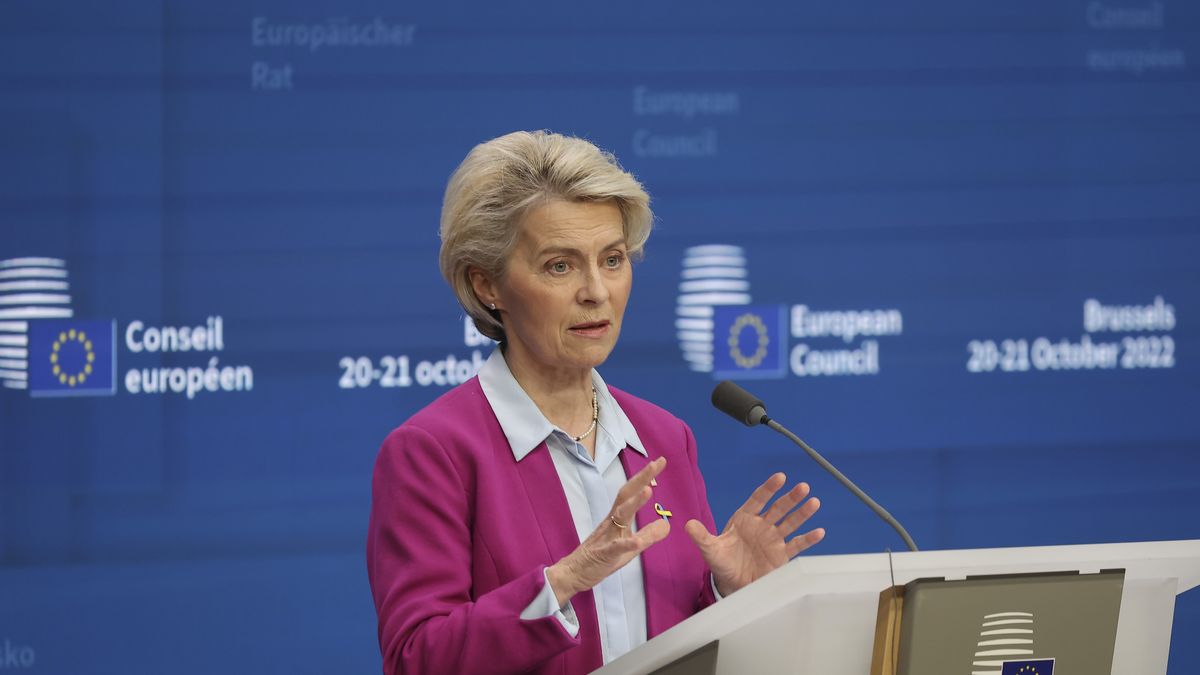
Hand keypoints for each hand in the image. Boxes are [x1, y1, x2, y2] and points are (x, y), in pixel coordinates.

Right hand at [546, 457, 669, 606]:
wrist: (574, 573)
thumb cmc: (601, 557)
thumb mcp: (630, 547)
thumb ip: (647, 535)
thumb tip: (667, 525)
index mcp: (617, 518)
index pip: (632, 492)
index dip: (645, 477)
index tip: (660, 461)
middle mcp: (611, 522)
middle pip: (626, 495)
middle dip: (641, 479)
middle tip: (657, 463)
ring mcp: (607, 536)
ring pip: (620, 516)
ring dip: (634, 503)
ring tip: (649, 491)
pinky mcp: (604, 554)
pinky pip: (615, 547)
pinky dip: (626, 543)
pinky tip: (637, 540)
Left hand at [685, 473, 823, 596]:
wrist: (732, 584)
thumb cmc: (722, 562)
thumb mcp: (710, 550)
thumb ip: (701, 537)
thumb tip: (686, 525)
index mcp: (745, 518)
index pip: (758, 499)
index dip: (769, 488)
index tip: (780, 477)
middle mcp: (762, 525)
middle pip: (778, 508)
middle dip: (790, 498)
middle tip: (803, 487)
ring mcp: (773, 539)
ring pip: (790, 523)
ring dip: (802, 513)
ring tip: (814, 502)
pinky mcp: (781, 555)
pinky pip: (796, 545)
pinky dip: (808, 539)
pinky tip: (819, 532)